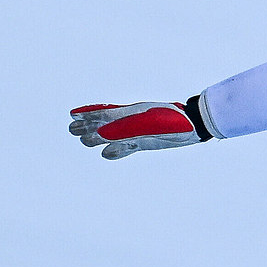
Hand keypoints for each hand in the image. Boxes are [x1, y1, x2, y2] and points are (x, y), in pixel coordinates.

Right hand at [69, 98, 210, 159]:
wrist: (193, 126)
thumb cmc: (172, 120)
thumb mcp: (147, 123)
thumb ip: (123, 128)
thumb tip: (101, 134)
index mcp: (129, 112)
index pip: (104, 114)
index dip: (88, 113)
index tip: (72, 115)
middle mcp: (130, 122)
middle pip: (104, 124)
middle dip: (88, 127)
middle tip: (73, 130)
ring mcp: (136, 133)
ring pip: (112, 136)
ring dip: (98, 139)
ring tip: (84, 141)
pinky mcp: (144, 144)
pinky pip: (126, 148)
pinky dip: (116, 152)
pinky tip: (106, 154)